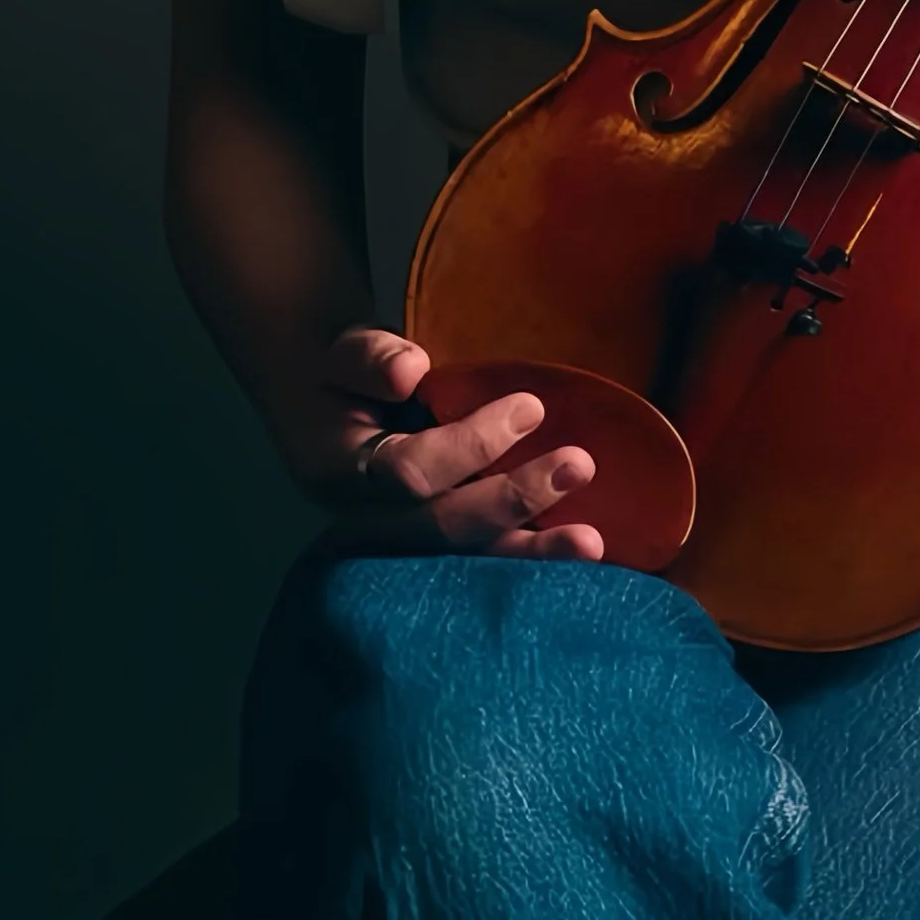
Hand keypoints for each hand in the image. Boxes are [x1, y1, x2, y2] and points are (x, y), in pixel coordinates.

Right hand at [304, 326, 606, 560]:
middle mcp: (369, 522)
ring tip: (590, 542)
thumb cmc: (348, 381)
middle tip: (579, 463)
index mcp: (342, 472)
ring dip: (531, 553)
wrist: (328, 416)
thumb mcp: (347, 355)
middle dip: (513, 499)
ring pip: (466, 562)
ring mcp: (402, 547)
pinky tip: (580, 557)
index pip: (409, 473)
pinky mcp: (434, 554)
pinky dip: (530, 563)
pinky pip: (482, 565)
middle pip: (443, 528)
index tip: (530, 406)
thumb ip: (372, 359)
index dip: (470, 446)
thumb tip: (408, 371)